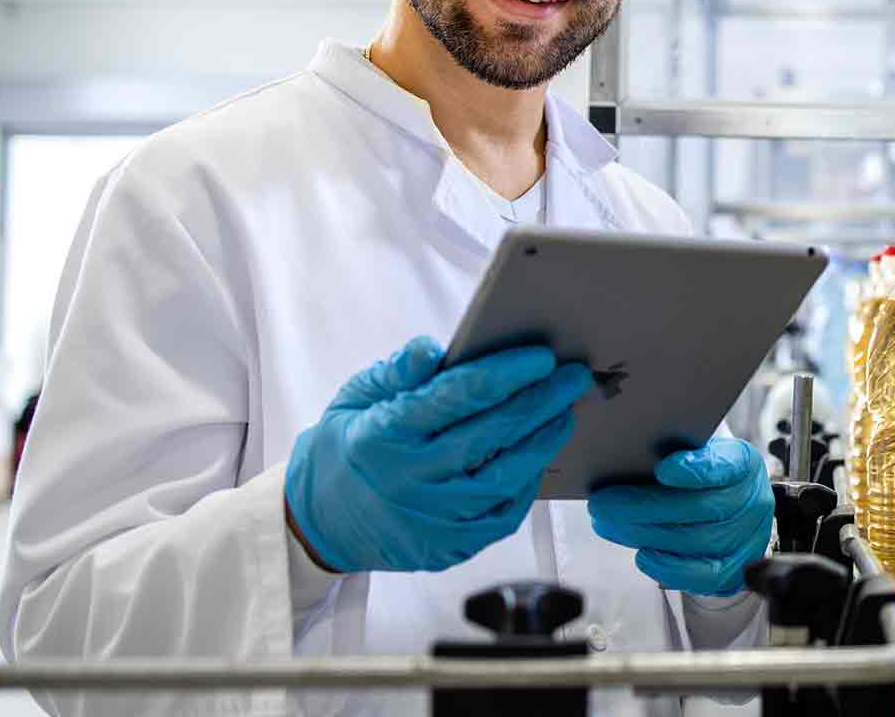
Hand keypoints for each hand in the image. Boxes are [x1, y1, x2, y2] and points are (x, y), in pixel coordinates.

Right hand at [284, 337, 593, 573]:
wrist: (321, 521)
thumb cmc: (348, 447)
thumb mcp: (356, 397)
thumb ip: (398, 371)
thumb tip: (433, 347)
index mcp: (385, 434)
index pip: (456, 397)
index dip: (505, 374)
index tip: (542, 356)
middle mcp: (410, 480)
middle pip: (491, 435)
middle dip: (540, 401)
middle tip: (573, 377)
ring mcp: (432, 519)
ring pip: (504, 478)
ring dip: (542, 442)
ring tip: (565, 413)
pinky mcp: (448, 547)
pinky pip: (502, 515)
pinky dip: (527, 484)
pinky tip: (540, 456)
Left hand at [587, 439, 773, 596]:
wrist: (725, 506)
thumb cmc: (699, 473)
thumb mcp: (690, 451)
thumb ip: (668, 451)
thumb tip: (623, 458)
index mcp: (743, 463)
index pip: (726, 466)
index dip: (696, 469)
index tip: (662, 469)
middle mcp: (752, 500)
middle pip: (700, 508)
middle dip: (645, 506)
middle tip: (603, 503)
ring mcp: (747, 538)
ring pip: (697, 541)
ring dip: (645, 534)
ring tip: (608, 525)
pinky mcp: (734, 569)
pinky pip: (704, 575)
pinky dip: (670, 567)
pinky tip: (643, 555)